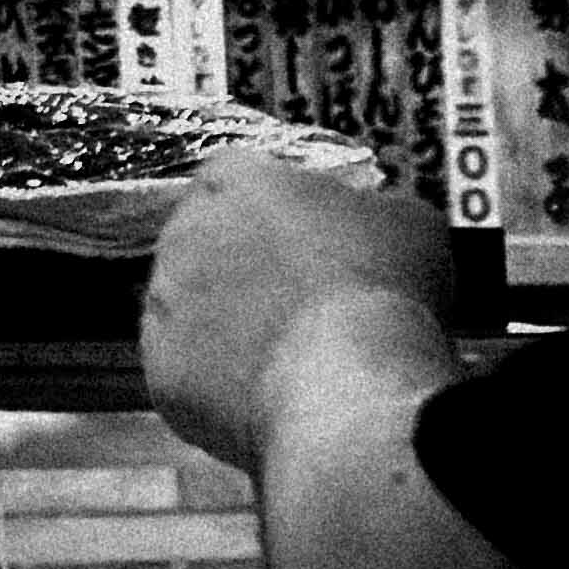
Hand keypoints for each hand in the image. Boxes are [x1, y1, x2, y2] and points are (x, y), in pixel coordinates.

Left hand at [141, 154, 454, 468]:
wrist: (348, 388)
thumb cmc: (383, 294)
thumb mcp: (408, 221)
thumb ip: (368, 207)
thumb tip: (367, 218)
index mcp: (237, 181)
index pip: (235, 176)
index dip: (270, 210)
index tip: (301, 237)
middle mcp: (185, 234)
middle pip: (204, 241)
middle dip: (241, 266)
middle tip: (294, 300)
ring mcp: (164, 304)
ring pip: (188, 309)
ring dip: (224, 325)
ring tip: (284, 354)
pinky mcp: (160, 371)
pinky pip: (184, 371)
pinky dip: (216, 383)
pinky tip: (264, 393)